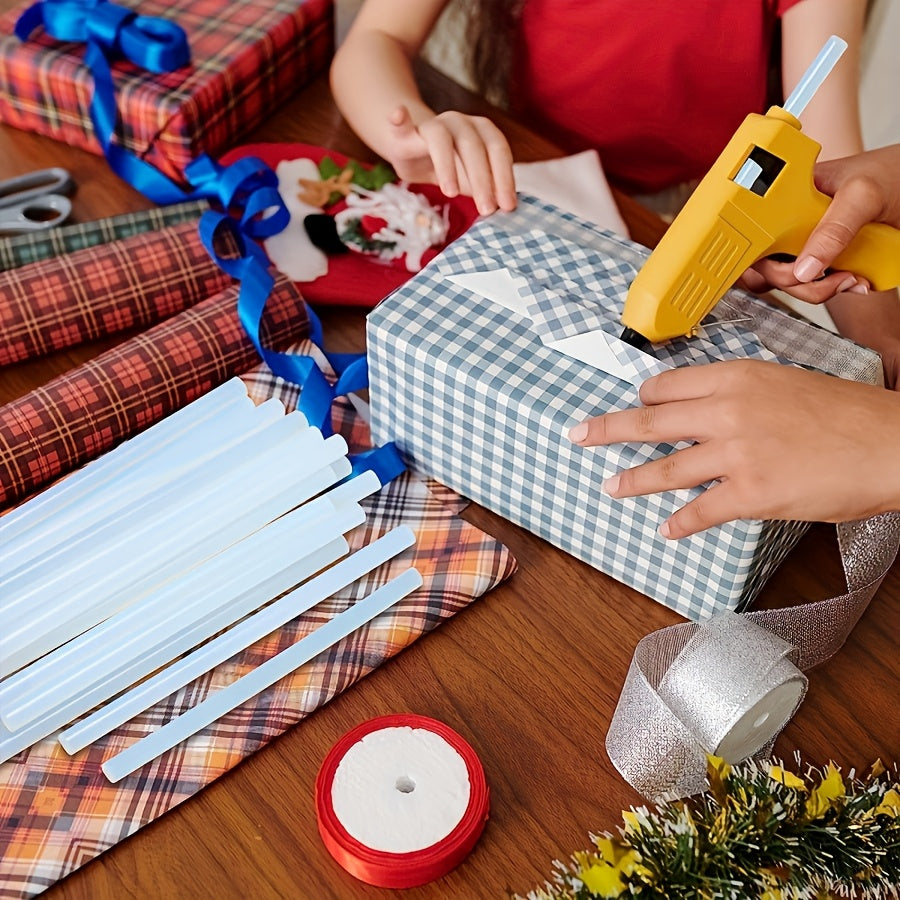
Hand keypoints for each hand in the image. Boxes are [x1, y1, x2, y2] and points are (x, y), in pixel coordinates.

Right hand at [386, 105, 516, 215]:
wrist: (414, 150)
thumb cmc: (450, 166)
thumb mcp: (470, 179)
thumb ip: (486, 188)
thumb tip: (506, 208)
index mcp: (481, 130)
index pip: (498, 150)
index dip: (504, 177)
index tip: (507, 205)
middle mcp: (459, 122)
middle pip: (473, 146)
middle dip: (482, 179)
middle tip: (486, 209)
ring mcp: (432, 125)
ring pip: (441, 139)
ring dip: (447, 166)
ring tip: (451, 193)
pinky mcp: (406, 133)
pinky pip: (402, 124)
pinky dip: (399, 119)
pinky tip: (398, 114)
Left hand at [567, 359, 899, 538]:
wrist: (891, 443)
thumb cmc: (847, 413)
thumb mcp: (786, 383)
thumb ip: (742, 395)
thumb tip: (710, 415)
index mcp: (738, 376)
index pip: (669, 384)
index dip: (646, 397)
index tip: (635, 403)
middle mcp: (728, 410)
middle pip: (651, 420)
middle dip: (609, 428)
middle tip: (580, 434)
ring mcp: (736, 453)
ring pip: (666, 467)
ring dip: (632, 480)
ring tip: (610, 486)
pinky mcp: (751, 493)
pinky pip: (700, 511)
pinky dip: (679, 523)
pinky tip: (666, 529)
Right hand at [738, 144, 899, 302]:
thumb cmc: (892, 173)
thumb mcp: (862, 196)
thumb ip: (833, 230)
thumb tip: (804, 270)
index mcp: (786, 198)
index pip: (753, 235)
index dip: (756, 257)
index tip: (777, 269)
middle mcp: (791, 224)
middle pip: (766, 268)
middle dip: (795, 281)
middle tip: (826, 276)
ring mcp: (808, 244)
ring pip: (790, 283)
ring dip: (817, 290)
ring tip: (850, 277)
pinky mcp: (826, 261)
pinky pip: (815, 286)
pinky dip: (835, 290)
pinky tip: (857, 278)